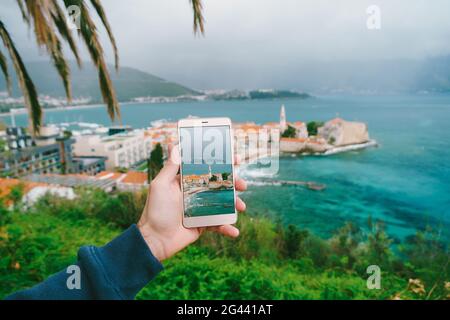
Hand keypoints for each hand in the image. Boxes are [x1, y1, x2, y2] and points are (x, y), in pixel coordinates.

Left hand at [137, 145, 246, 260]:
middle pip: (218, 184)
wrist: (155, 240)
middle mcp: (194, 193)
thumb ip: (170, 167)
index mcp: (186, 182)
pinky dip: (227, 227)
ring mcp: (200, 209)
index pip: (206, 168)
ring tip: (242, 207)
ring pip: (223, 203)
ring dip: (235, 204)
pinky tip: (234, 231)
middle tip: (243, 184)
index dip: (221, 162)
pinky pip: (218, 224)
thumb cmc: (155, 211)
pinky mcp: (202, 225)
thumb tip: (173, 143)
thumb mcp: (160, 185)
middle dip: (233, 183)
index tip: (235, 158)